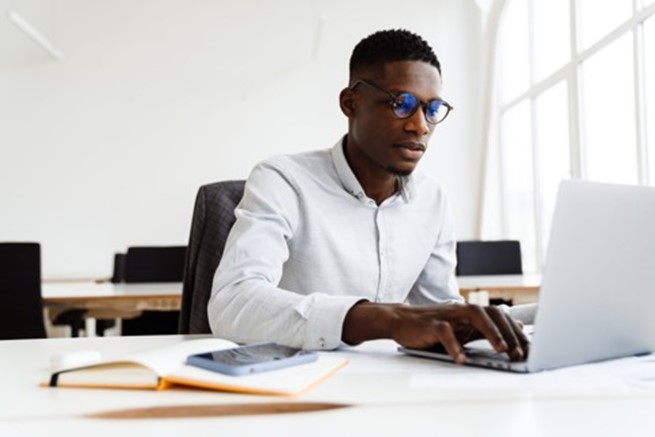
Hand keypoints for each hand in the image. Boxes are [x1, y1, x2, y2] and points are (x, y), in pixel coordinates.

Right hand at [342, 302, 528, 362]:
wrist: (400, 321)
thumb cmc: (432, 328)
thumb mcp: (463, 329)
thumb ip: (488, 328)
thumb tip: (517, 326)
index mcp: (472, 314)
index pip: (501, 317)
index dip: (517, 332)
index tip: (531, 350)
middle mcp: (462, 311)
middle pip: (493, 314)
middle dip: (509, 333)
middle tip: (519, 353)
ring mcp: (447, 315)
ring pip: (474, 315)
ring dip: (490, 332)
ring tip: (501, 350)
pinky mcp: (430, 324)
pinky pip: (445, 332)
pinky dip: (454, 345)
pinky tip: (462, 359)